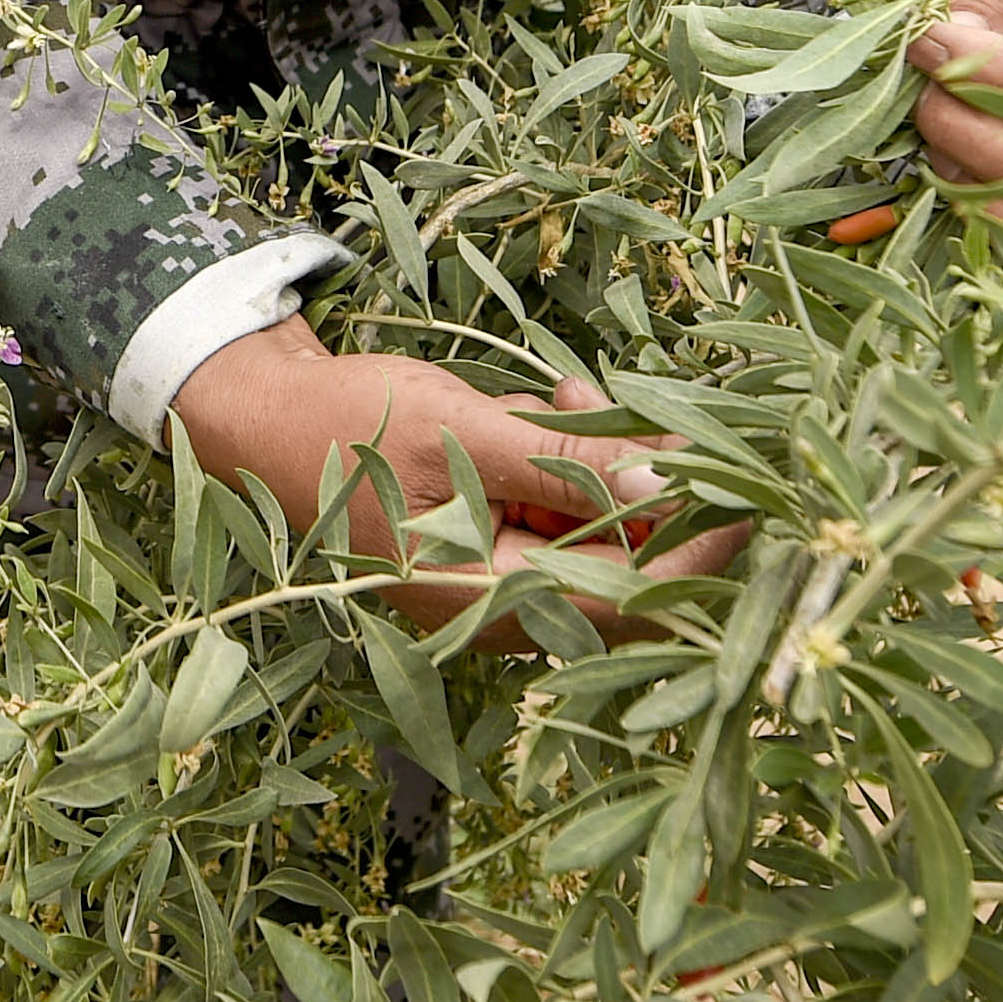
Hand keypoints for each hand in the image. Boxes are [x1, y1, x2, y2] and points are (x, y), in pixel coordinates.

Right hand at [166, 321, 748, 637]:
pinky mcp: (486, 540)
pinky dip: (565, 459)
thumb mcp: (459, 430)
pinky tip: (543, 405)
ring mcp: (492, 576)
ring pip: (595, 530)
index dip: (701, 550)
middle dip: (646, 487)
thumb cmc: (344, 426)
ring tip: (565, 394)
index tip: (746, 484)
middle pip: (624, 565)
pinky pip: (558, 511)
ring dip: (602, 462)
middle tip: (650, 412)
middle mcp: (498, 607)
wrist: (255, 416)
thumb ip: (565, 463)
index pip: (634, 602)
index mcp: (489, 600)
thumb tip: (669, 488)